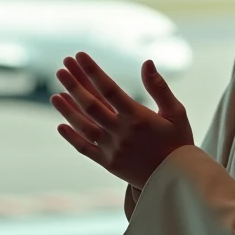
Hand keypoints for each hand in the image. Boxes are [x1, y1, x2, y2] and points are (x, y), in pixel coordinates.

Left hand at [52, 52, 194, 190]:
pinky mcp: (108, 163)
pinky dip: (72, 137)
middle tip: (61, 69)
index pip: (110, 89)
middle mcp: (122, 132)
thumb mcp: (176, 112)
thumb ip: (159, 87)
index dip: (93, 71)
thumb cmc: (179, 142)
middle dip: (74, 85)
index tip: (80, 55)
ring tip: (55, 95)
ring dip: (68, 110)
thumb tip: (147, 62)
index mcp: (138, 117)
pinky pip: (85, 149)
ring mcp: (113, 149)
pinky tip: (60, 125)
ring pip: (84, 126)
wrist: (176, 179)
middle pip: (91, 105)